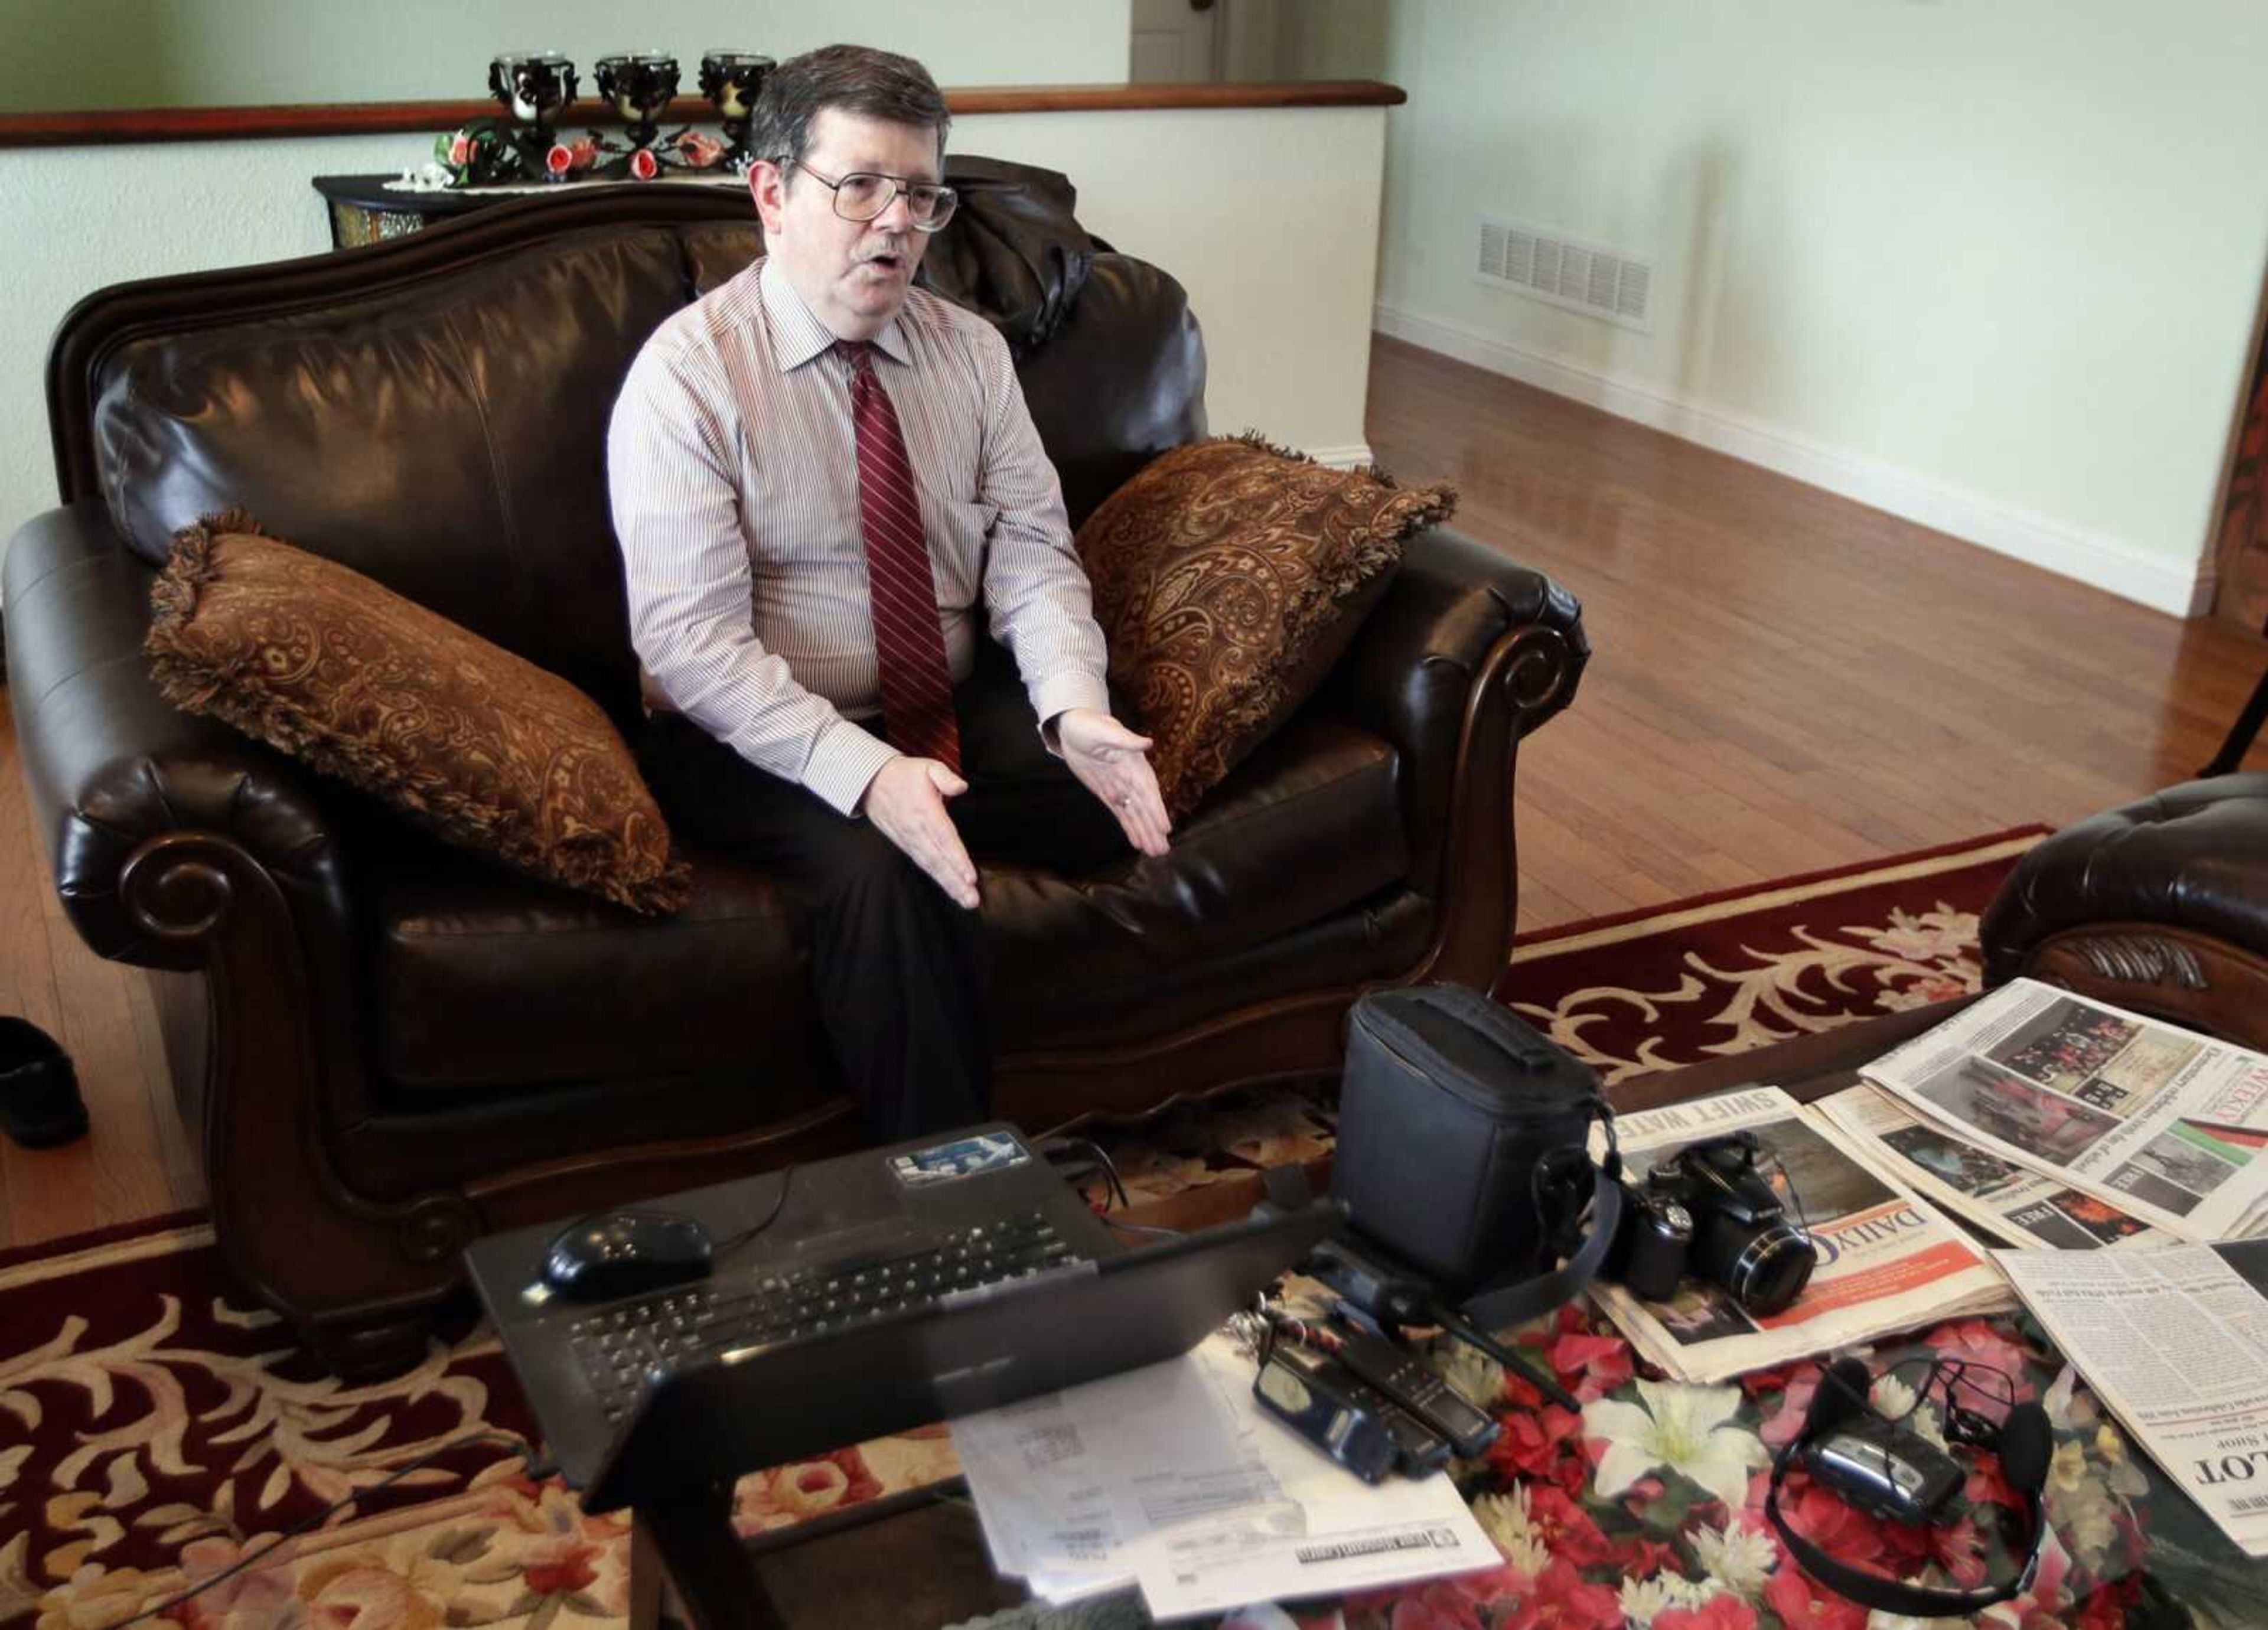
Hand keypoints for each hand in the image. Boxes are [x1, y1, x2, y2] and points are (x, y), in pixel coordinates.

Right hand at [858, 756, 979, 907]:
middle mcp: (917, 830)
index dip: (956, 858)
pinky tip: (951, 889)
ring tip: (966, 900)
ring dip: (949, 885)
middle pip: (938, 859)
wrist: (871, 783)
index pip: (944, 837)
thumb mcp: (927, 766)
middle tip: (972, 900)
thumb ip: (945, 776)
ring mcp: (910, 840)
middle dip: (955, 881)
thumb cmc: (904, 775)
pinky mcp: (906, 845)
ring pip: (931, 866)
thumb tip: (961, 787)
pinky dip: (937, 878)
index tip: (969, 875)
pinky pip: (923, 865)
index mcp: (925, 810)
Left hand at [1056, 709, 1170, 855]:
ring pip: (1134, 814)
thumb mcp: (1104, 730)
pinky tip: (1138, 843)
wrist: (1072, 727)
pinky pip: (1121, 813)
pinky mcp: (1107, 793)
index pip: (1148, 790)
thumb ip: (1124, 740)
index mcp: (1134, 763)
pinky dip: (1130, 828)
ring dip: (1144, 832)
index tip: (1165, 828)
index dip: (1156, 810)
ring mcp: (1120, 787)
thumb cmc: (1089, 725)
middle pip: (1144, 807)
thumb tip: (1146, 743)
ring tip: (1155, 852)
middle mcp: (1131, 778)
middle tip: (1163, 850)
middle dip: (1153, 828)